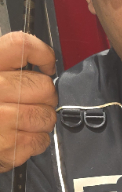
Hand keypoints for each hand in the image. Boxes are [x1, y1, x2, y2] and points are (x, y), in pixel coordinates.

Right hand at [0, 32, 56, 171]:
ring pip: (47, 115)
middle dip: (46, 96)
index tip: (47, 67)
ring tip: (26, 121)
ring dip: (42, 120)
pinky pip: (41, 139)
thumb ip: (9, 68)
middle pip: (44, 86)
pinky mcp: (7, 146)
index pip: (21, 45)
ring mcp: (0, 119)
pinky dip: (37, 140)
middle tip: (35, 101)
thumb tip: (44, 68)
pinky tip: (21, 137)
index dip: (42, 54)